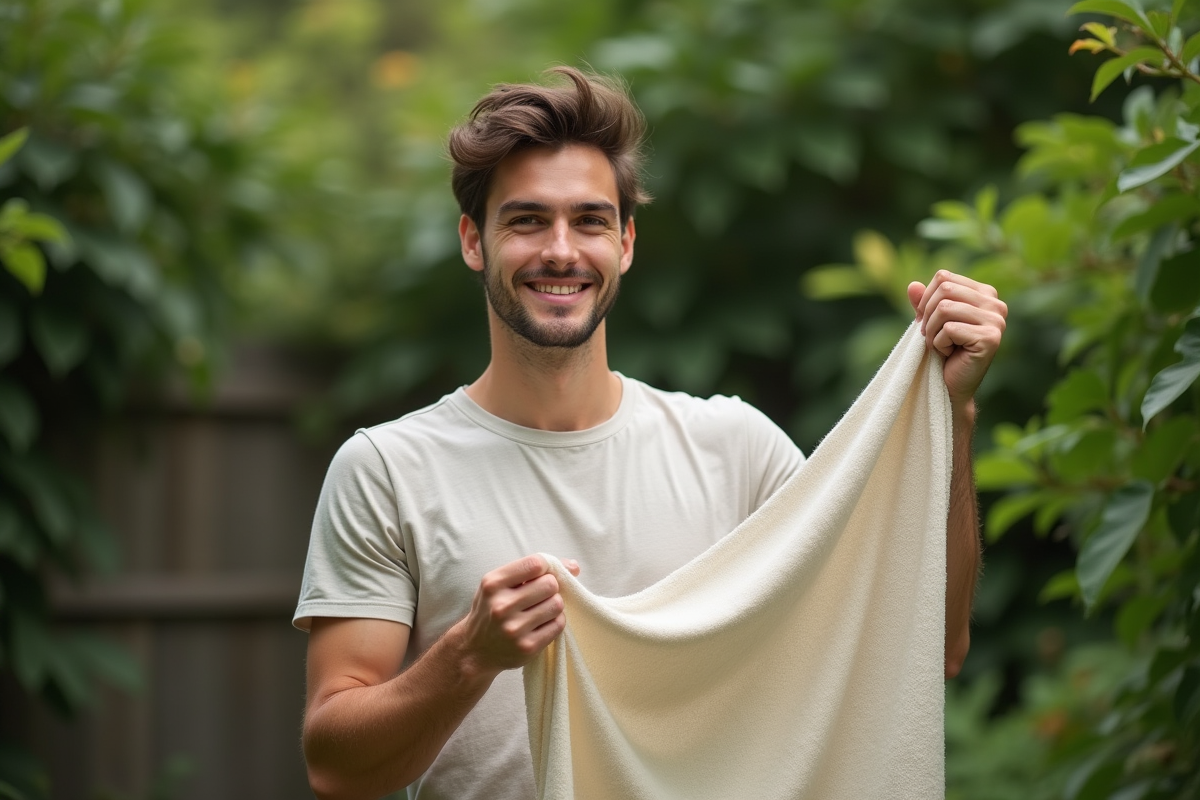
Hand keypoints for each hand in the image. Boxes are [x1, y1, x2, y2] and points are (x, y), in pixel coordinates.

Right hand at [459, 554, 580, 674]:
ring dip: (554, 605)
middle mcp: (501, 606)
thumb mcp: (498, 584)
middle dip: (550, 588)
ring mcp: (514, 628)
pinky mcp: (527, 647)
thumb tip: (574, 566)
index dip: (546, 567)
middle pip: (550, 584)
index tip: (542, 575)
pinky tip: (541, 623)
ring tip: (541, 610)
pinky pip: (558, 625)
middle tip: (541, 595)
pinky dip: (554, 622)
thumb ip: (531, 569)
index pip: (535, 564)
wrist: (474, 650)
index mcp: (493, 584)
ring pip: (557, 605)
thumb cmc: (491, 609)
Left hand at [907, 271, 1006, 409]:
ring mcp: (996, 321)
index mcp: (984, 293)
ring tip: (939, 345)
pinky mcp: (991, 338)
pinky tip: (949, 353)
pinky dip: (939, 343)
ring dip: (932, 331)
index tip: (926, 320)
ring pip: (945, 309)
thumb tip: (912, 285)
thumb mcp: (931, 321)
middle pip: (944, 289)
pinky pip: (950, 329)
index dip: (925, 298)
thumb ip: (923, 302)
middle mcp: (995, 304)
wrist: (952, 385)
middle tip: (930, 336)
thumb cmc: (944, 350)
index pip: (944, 277)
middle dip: (927, 315)